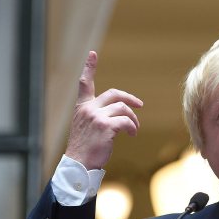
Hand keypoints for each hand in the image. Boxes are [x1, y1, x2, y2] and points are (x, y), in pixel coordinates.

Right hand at [65, 51, 143, 169]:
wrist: (79, 165)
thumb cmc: (86, 149)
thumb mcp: (87, 128)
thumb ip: (99, 116)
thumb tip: (121, 114)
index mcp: (82, 107)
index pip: (84, 84)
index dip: (89, 67)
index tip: (93, 53)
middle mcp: (88, 109)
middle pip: (114, 94)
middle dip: (130, 99)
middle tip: (140, 106)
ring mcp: (96, 117)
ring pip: (123, 109)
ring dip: (133, 119)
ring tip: (134, 129)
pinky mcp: (105, 126)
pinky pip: (126, 121)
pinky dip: (133, 127)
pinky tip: (133, 134)